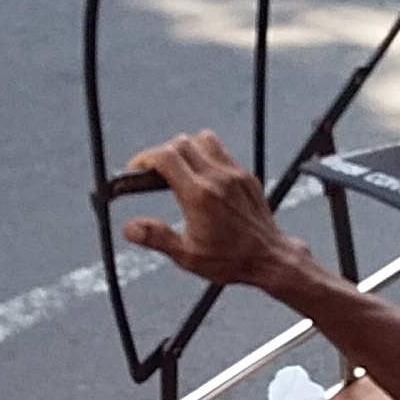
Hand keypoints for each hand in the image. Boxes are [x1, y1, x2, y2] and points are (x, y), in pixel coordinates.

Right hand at [121, 132, 309, 292]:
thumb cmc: (230, 260)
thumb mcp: (187, 256)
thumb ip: (156, 238)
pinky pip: (221, 151)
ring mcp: (234, 174)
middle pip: (181, 143)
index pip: (166, 157)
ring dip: (186, 148)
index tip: (136, 168)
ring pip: (203, 139)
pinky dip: (206, 155)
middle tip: (154, 172)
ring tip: (179, 169)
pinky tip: (202, 177)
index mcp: (199, 196)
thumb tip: (129, 228)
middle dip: (161, 153)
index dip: (145, 158)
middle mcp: (217, 178)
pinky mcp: (246, 175)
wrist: (270, 258)